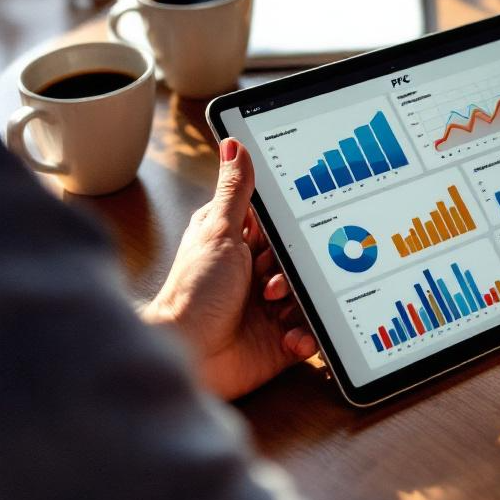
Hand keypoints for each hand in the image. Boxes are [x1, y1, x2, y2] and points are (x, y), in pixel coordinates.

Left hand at [144, 139, 316, 399]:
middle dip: (294, 271)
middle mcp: (257, 275)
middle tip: (272, 281)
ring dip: (301, 303)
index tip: (284, 238)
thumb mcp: (219, 231)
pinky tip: (289, 335)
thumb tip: (233, 144)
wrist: (187, 355)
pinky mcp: (281, 340)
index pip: (281, 226)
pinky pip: (312, 331)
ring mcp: (271, 308)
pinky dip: (307, 334)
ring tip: (275, 309)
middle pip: (301, 261)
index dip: (286, 232)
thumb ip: (236, 190)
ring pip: (311, 295)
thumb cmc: (193, 293)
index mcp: (241, 244)